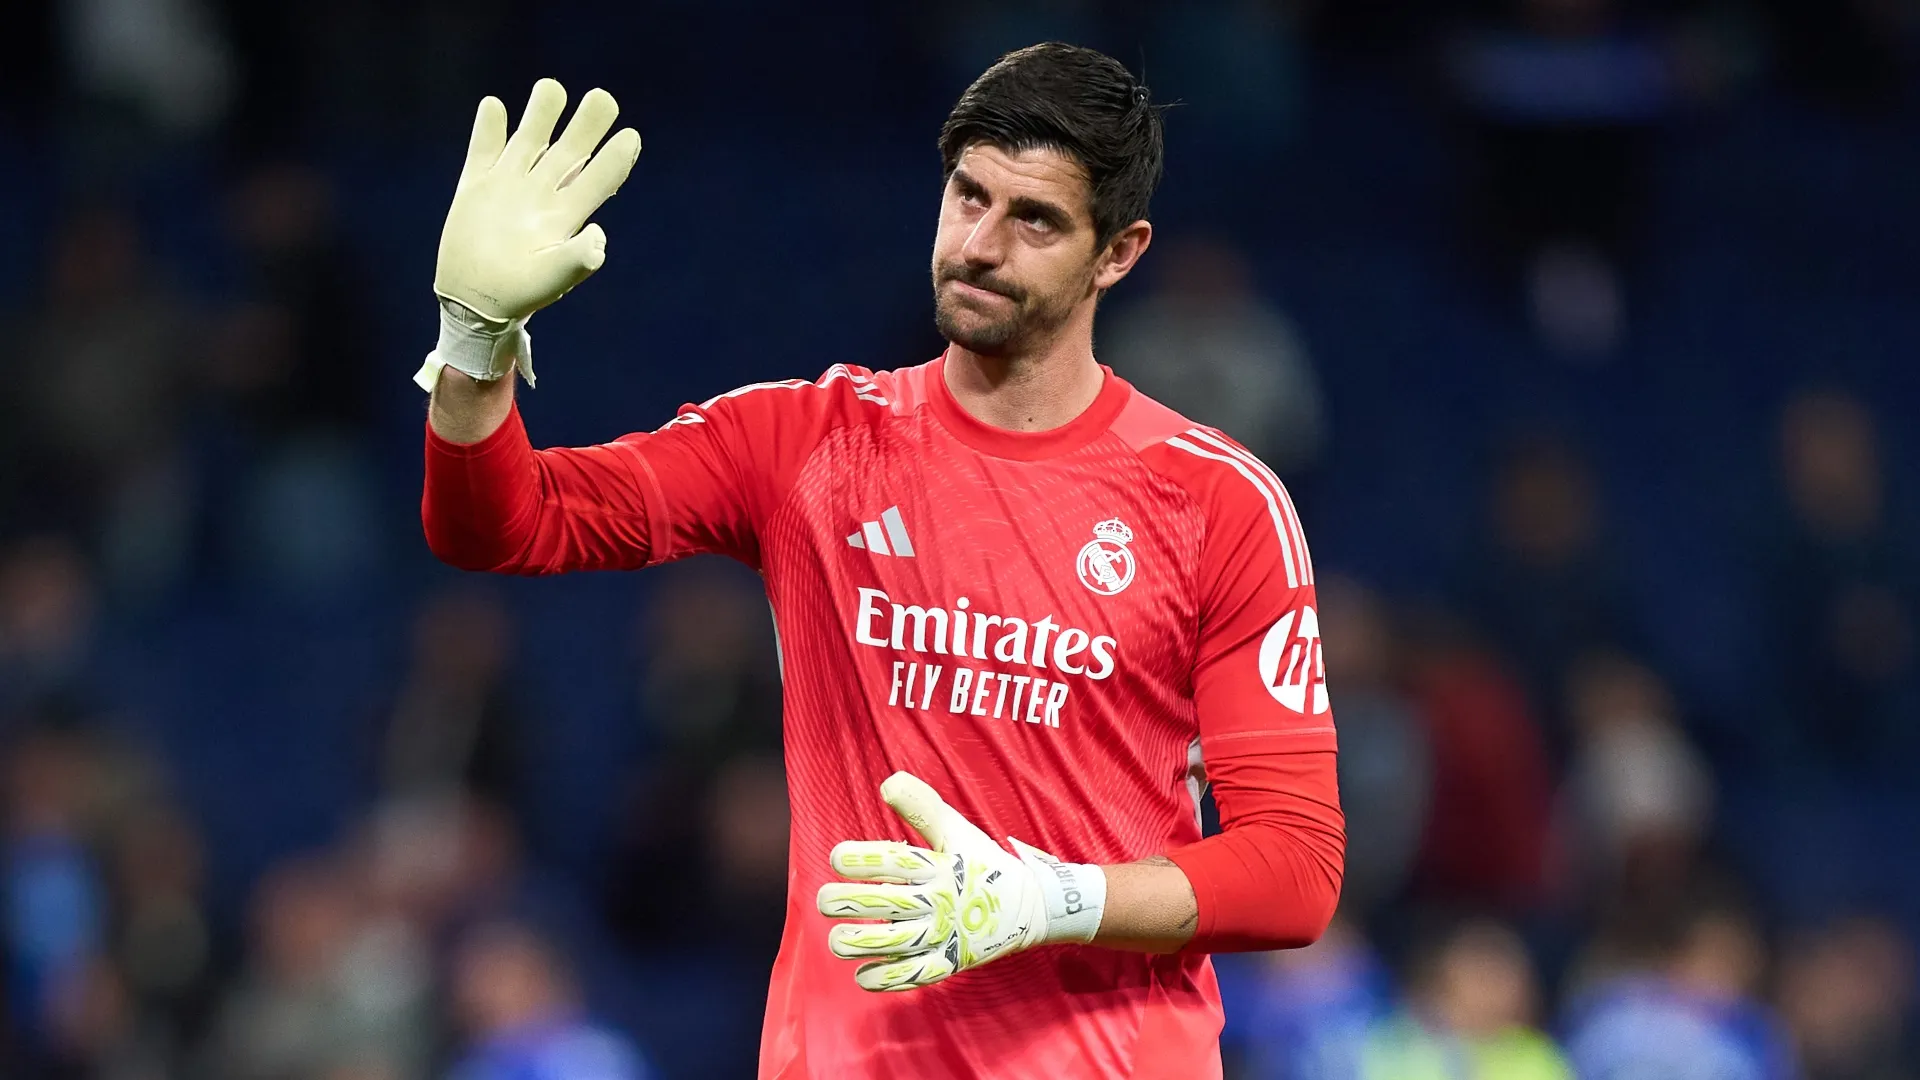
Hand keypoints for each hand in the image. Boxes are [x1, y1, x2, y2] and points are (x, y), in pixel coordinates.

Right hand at [436, 77, 639, 323]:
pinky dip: (488, 129)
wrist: (476, 301)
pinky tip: (494, 107)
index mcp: (565, 215)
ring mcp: (510, 185)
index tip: (632, 136)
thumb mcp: (551, 279)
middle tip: (604, 98)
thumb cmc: (520, 293)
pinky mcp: (477, 185)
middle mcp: (542, 193)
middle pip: (569, 151)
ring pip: (529, 140)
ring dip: (540, 114)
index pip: (597, 180)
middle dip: (587, 125)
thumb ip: (575, 261)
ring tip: (553, 88)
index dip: (615, 159)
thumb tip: (598, 239)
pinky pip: (484, 149)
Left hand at [816, 772, 1105, 991]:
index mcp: (942, 866)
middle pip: (890, 903)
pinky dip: (887, 979)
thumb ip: (922, 806)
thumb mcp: (957, 830)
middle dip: (849, 903)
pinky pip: (916, 975)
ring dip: (861, 944)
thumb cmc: (983, 864)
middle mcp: (942, 901)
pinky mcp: (952, 962)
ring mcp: (947, 935)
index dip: (862, 859)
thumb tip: (887, 782)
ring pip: (897, 944)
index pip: (896, 861)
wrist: (1032, 906)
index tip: (837, 858)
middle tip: (824, 900)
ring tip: (837, 939)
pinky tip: (862, 975)